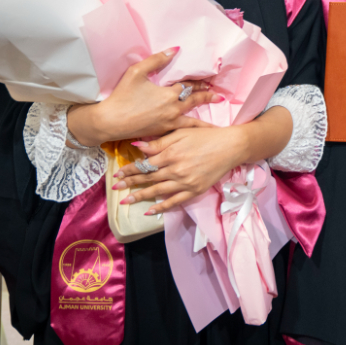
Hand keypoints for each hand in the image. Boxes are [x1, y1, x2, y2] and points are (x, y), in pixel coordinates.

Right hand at [67, 48, 218, 145]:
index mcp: (169, 94)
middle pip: (194, 101)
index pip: (189, 85)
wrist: (110, 121)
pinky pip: (182, 131)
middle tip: (219, 97)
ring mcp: (169, 123)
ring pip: (192, 120)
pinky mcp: (162, 133)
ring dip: (205, 119)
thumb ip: (157, 60)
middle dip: (207, 97)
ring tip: (216, 123)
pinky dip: (192, 131)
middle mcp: (173, 109)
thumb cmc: (122, 95)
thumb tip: (175, 49)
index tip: (209, 81)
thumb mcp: (137, 72)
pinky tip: (197, 134)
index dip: (199, 82)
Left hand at [113, 126, 245, 215]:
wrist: (230, 147)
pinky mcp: (194, 191)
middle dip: (130, 183)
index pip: (144, 164)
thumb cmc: (206, 136)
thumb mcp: (181, 133)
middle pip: (148, 178)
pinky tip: (149, 211)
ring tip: (126, 201)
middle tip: (115, 188)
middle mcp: (175, 170)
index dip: (129, 170)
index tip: (117, 174)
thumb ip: (159, 142)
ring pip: (157, 191)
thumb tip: (137, 146)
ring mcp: (185, 182)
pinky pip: (174, 201)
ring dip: (140, 196)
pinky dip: (161, 207)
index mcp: (171, 154)